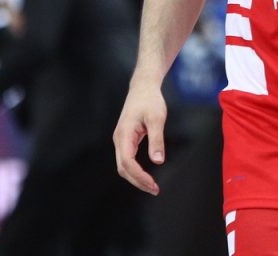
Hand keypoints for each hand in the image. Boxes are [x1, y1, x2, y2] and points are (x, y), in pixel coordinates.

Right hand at [113, 80, 165, 194]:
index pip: (127, 163)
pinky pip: (127, 160)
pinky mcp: (126, 139)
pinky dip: (135, 170)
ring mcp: (121, 140)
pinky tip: (146, 175)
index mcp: (124, 135)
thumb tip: (157, 161)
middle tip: (155, 190)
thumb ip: (156, 140)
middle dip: (137, 181)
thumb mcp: (156, 118)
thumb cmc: (150, 100)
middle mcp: (119, 140)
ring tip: (152, 186)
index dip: (139, 176)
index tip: (153, 184)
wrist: (143, 87)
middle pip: (123, 168)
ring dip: (136, 178)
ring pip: (124, 166)